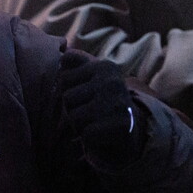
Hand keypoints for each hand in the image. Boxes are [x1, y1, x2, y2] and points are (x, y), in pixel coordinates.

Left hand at [60, 50, 144, 167]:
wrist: (129, 131)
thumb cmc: (102, 101)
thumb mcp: (92, 76)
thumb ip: (76, 61)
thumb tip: (62, 53)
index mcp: (104, 66)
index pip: (64, 78)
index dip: (71, 91)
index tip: (88, 95)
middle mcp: (112, 81)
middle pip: (67, 98)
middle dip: (74, 109)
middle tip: (94, 112)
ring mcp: (117, 103)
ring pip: (74, 117)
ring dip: (81, 124)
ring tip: (97, 122)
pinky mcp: (120, 126)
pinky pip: (86, 135)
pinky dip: (91, 139)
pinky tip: (103, 134)